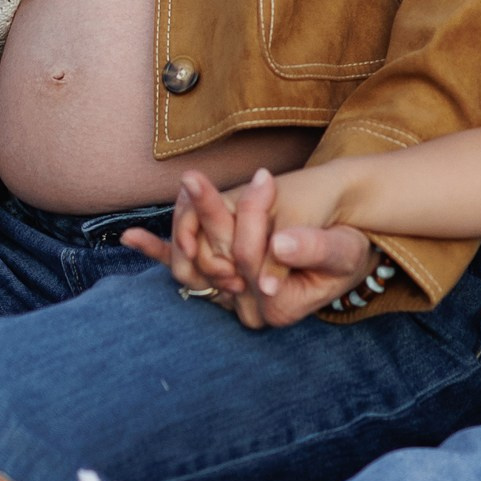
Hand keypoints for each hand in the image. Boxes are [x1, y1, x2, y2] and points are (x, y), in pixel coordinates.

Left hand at [122, 167, 376, 330]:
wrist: (344, 251)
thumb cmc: (350, 248)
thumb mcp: (342, 248)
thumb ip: (313, 248)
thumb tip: (280, 245)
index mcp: (274, 307)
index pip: (246, 261)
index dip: (250, 219)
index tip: (263, 179)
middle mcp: (245, 308)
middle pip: (212, 260)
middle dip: (210, 212)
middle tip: (204, 173)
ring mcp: (228, 296)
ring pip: (192, 262)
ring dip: (184, 223)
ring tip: (191, 181)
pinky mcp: (218, 280)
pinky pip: (182, 269)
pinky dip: (157, 252)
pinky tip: (130, 238)